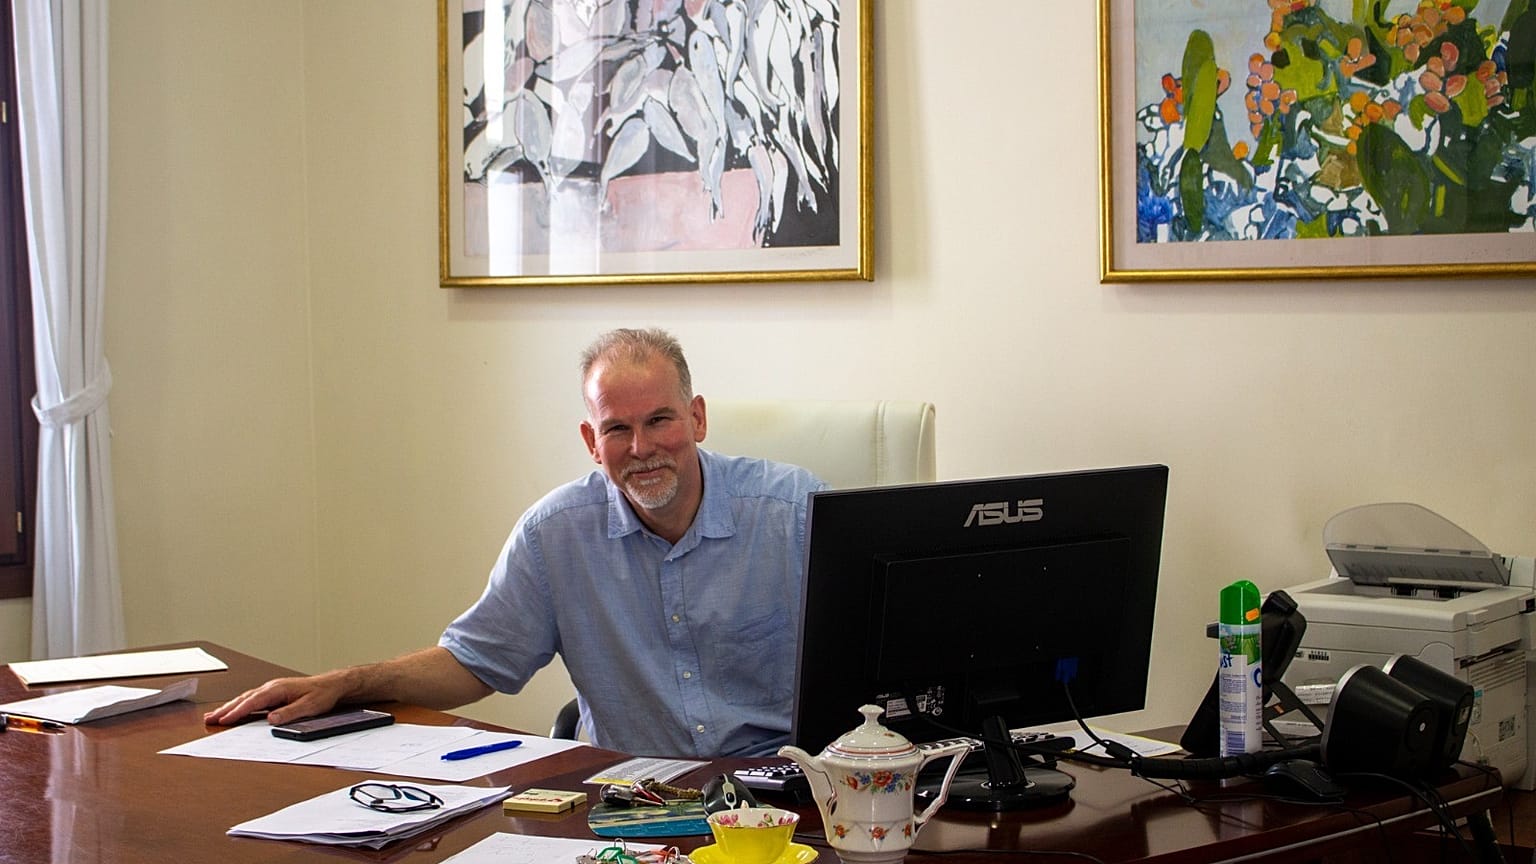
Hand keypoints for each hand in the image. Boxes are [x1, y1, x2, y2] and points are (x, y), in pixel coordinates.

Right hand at [203, 673, 345, 726]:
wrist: (332, 685)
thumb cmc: (322, 694)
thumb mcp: (309, 706)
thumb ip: (289, 713)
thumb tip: (271, 719)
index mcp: (278, 689)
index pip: (253, 701)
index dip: (237, 711)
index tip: (223, 719)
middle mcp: (272, 687)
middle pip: (244, 698)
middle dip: (226, 709)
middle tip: (208, 719)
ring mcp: (272, 689)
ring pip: (246, 698)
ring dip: (229, 707)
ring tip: (213, 716)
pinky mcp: (274, 693)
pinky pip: (252, 699)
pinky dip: (240, 705)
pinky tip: (233, 710)